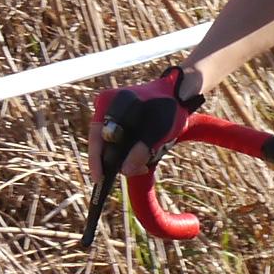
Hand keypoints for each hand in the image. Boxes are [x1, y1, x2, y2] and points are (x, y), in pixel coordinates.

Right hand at [90, 68, 201, 184]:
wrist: (178, 95)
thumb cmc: (169, 107)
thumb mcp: (159, 130)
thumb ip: (142, 149)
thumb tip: (125, 171)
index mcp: (109, 102)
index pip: (96, 136)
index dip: (96, 159)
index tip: (99, 178)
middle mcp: (106, 107)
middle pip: (103, 143)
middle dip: (119, 161)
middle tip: (139, 170)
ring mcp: (112, 115)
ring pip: (113, 145)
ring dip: (128, 157)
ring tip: (147, 163)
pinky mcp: (120, 122)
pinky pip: (120, 142)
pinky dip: (132, 151)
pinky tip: (147, 154)